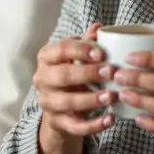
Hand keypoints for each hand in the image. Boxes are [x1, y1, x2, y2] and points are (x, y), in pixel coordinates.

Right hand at [33, 23, 115, 153]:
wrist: (61, 105)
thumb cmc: (72, 71)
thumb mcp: (77, 55)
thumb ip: (87, 42)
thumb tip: (99, 27)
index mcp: (47, 57)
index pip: (61, 49)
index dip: (81, 50)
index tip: (101, 53)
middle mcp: (42, 78)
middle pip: (62, 75)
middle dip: (87, 74)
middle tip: (111, 72)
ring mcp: (47, 101)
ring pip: (67, 102)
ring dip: (90, 99)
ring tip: (111, 96)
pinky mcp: (57, 122)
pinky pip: (74, 126)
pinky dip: (93, 125)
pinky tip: (110, 119)